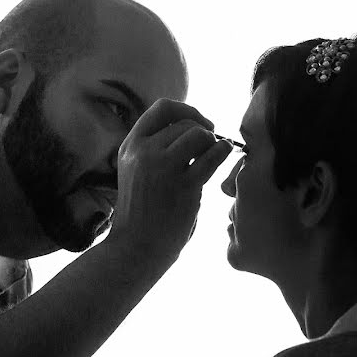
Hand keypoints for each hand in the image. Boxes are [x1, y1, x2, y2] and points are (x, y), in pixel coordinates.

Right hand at [107, 98, 231, 260]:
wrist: (136, 248)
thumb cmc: (142, 212)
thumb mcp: (136, 172)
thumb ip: (154, 149)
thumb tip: (192, 126)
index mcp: (130, 146)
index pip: (162, 108)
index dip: (187, 110)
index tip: (200, 124)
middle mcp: (143, 152)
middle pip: (185, 123)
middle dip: (204, 131)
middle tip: (212, 148)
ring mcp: (162, 167)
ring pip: (199, 134)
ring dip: (213, 142)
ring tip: (215, 156)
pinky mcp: (183, 185)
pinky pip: (212, 155)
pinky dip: (224, 152)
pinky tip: (225, 158)